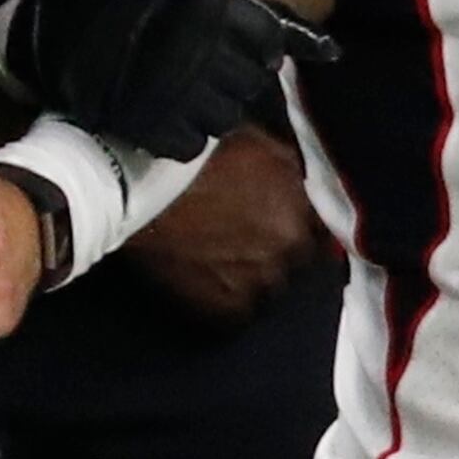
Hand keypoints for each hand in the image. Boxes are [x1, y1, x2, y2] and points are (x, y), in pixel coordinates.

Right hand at [0, 0, 333, 161]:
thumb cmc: (147, 3)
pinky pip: (191, 146)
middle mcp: (200, 48)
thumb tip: (334, 54)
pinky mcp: (146, 122)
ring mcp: (173, 88)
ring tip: (176, 92)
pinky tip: (161, 116)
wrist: (64, 19)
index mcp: (215, 8)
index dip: (255, 49)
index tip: (233, 48)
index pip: (268, 43)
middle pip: (250, 85)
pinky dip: (179, 137)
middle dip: (231, 81)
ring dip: (207, 110)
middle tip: (196, 70)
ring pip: (226, 119)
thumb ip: (272, 25)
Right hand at [120, 128, 325, 326]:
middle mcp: (289, 247)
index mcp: (303, 208)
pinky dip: (225, 302)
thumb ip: (291, 169)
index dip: (299, 228)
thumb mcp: (259, 144)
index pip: (320, 230)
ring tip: (222, 265)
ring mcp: (259, 280)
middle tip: (244, 244)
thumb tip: (306, 182)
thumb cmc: (196, 157)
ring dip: (253, 280)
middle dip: (277, 254)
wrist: (138, 189)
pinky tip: (207, 285)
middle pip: (296, 261)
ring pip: (270, 290)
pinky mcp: (226, 307)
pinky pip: (238, 315)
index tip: (281, 228)